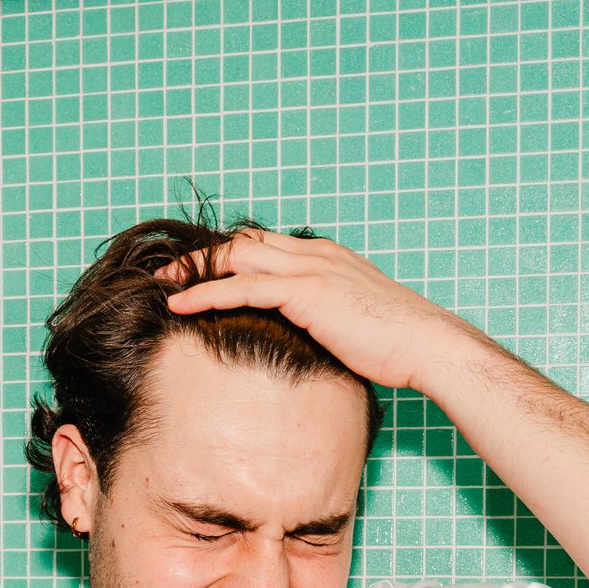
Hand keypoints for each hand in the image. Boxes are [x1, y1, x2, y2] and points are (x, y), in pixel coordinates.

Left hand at [161, 229, 486, 392]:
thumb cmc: (396, 344)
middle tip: (167, 271)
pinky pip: (244, 286)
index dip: (228, 255)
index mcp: (327, 258)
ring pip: (237, 257)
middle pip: (244, 243)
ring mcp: (311, 269)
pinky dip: (207, 292)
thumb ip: (324, 319)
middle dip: (202, 255)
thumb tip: (305, 341)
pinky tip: (181, 305)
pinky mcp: (306, 292)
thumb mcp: (353, 323)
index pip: (265, 245)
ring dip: (195, 269)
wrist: (426, 344)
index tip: (199, 271)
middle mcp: (315, 254)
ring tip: (162, 283)